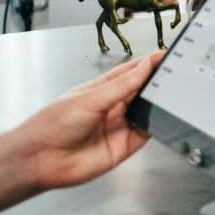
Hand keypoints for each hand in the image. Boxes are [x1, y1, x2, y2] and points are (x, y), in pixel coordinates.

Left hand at [13, 51, 162, 190]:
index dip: (148, 63)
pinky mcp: (125, 146)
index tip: (165, 55)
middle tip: (172, 75)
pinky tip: (159, 118)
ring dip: (157, 104)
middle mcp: (112, 107)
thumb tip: (145, 65)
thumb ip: (122, 85)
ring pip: (147, 111)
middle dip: (156, 83)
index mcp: (101, 89)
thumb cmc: (52, 125)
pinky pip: (147, 133)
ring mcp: (119, 126)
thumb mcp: (91, 98)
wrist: (41, 160)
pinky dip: (156, 126)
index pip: (131, 72)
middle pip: (142, 91)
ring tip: (168, 95)